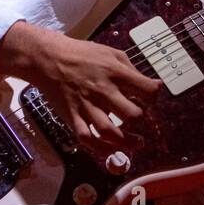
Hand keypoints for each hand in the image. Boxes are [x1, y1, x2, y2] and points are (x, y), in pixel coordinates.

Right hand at [0, 21, 163, 150]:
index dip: (154, 97)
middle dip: (142, 121)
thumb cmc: (82, 54)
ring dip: (127, 142)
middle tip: (142, 121)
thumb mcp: (112, 53)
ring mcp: (87, 106)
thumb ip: (133, 69)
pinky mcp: (72, 116)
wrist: (48, 58)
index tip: (151, 99)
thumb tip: (154, 84)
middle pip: (131, 114)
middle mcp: (103, 91)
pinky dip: (99, 149)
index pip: (147, 90)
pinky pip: (86, 138)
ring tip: (137, 144)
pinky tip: (111, 152)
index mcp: (115, 73)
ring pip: (110, 132)